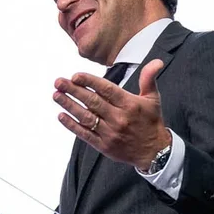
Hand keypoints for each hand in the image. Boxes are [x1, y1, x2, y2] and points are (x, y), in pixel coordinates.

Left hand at [53, 60, 170, 168]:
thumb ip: (149, 78)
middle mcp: (119, 118)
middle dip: (73, 90)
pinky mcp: (104, 145)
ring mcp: (110, 133)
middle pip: (92, 102)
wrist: (154, 152)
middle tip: (59, 82)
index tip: (75, 76)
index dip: (90, 82)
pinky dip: (72, 125)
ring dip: (69, 106)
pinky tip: (61, 116)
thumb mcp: (153, 99)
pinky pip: (85, 134)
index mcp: (129, 104)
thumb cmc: (151, 122)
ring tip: (57, 95)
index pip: (106, 90)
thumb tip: (156, 62)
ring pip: (86, 117)